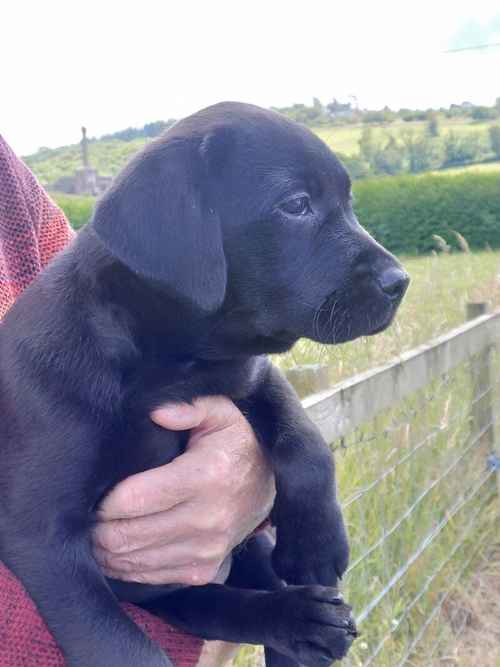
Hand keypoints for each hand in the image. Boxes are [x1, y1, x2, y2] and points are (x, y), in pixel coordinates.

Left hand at [92, 396, 274, 584]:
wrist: (269, 486)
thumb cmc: (236, 444)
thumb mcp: (221, 413)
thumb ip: (190, 406)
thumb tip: (156, 412)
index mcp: (206, 476)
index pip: (135, 499)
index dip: (105, 500)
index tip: (94, 491)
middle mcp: (207, 518)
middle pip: (128, 535)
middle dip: (97, 528)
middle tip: (86, 514)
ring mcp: (206, 549)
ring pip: (133, 561)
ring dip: (106, 550)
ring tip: (96, 531)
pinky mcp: (204, 570)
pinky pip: (150, 577)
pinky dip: (125, 567)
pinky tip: (117, 549)